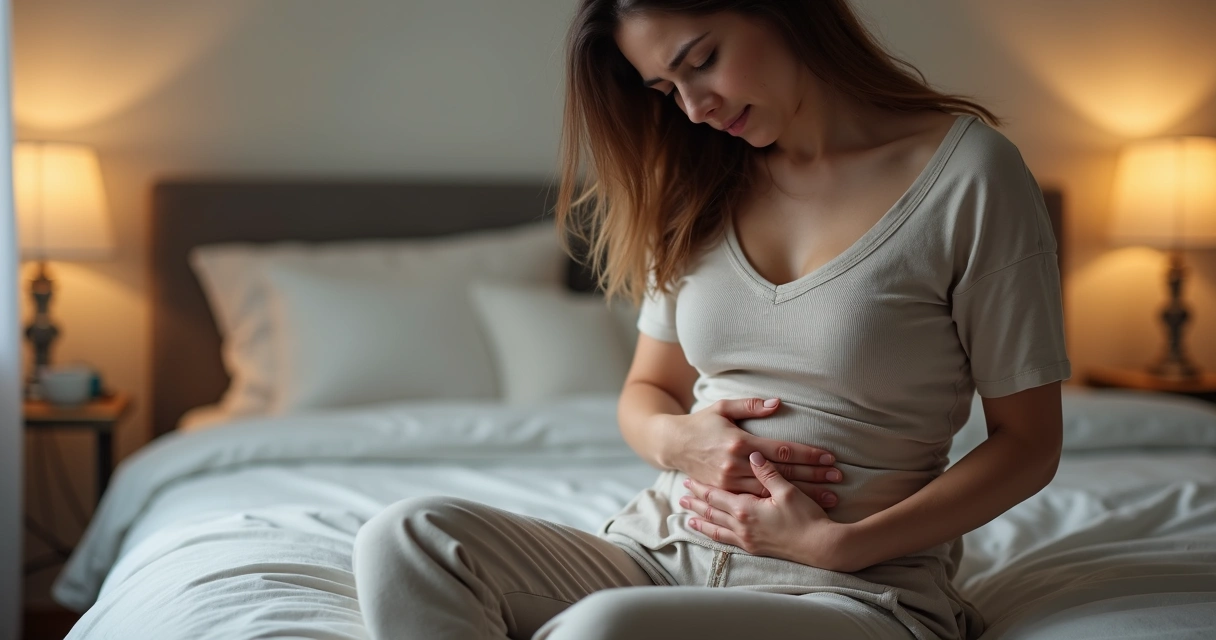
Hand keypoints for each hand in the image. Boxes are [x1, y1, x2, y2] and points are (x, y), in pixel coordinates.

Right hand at [663, 398, 842, 507]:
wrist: (673, 445)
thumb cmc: (700, 424)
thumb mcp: (722, 408)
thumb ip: (750, 405)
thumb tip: (777, 403)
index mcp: (739, 443)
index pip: (781, 450)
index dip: (807, 453)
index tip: (829, 456)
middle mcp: (735, 465)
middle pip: (783, 473)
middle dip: (813, 475)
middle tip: (838, 477)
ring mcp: (730, 483)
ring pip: (774, 491)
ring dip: (803, 494)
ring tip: (829, 496)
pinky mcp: (726, 493)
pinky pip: (758, 501)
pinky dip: (780, 504)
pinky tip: (799, 507)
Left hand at [680, 451, 851, 570]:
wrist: (822, 547)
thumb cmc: (806, 517)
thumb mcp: (787, 490)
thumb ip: (768, 472)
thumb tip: (753, 455)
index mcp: (746, 509)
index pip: (715, 496)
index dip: (700, 488)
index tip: (687, 481)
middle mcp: (741, 526)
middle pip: (712, 512)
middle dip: (695, 505)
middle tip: (681, 498)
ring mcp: (747, 539)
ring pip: (716, 529)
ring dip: (701, 522)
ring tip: (688, 519)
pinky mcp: (755, 548)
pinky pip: (727, 541)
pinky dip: (715, 536)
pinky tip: (711, 534)